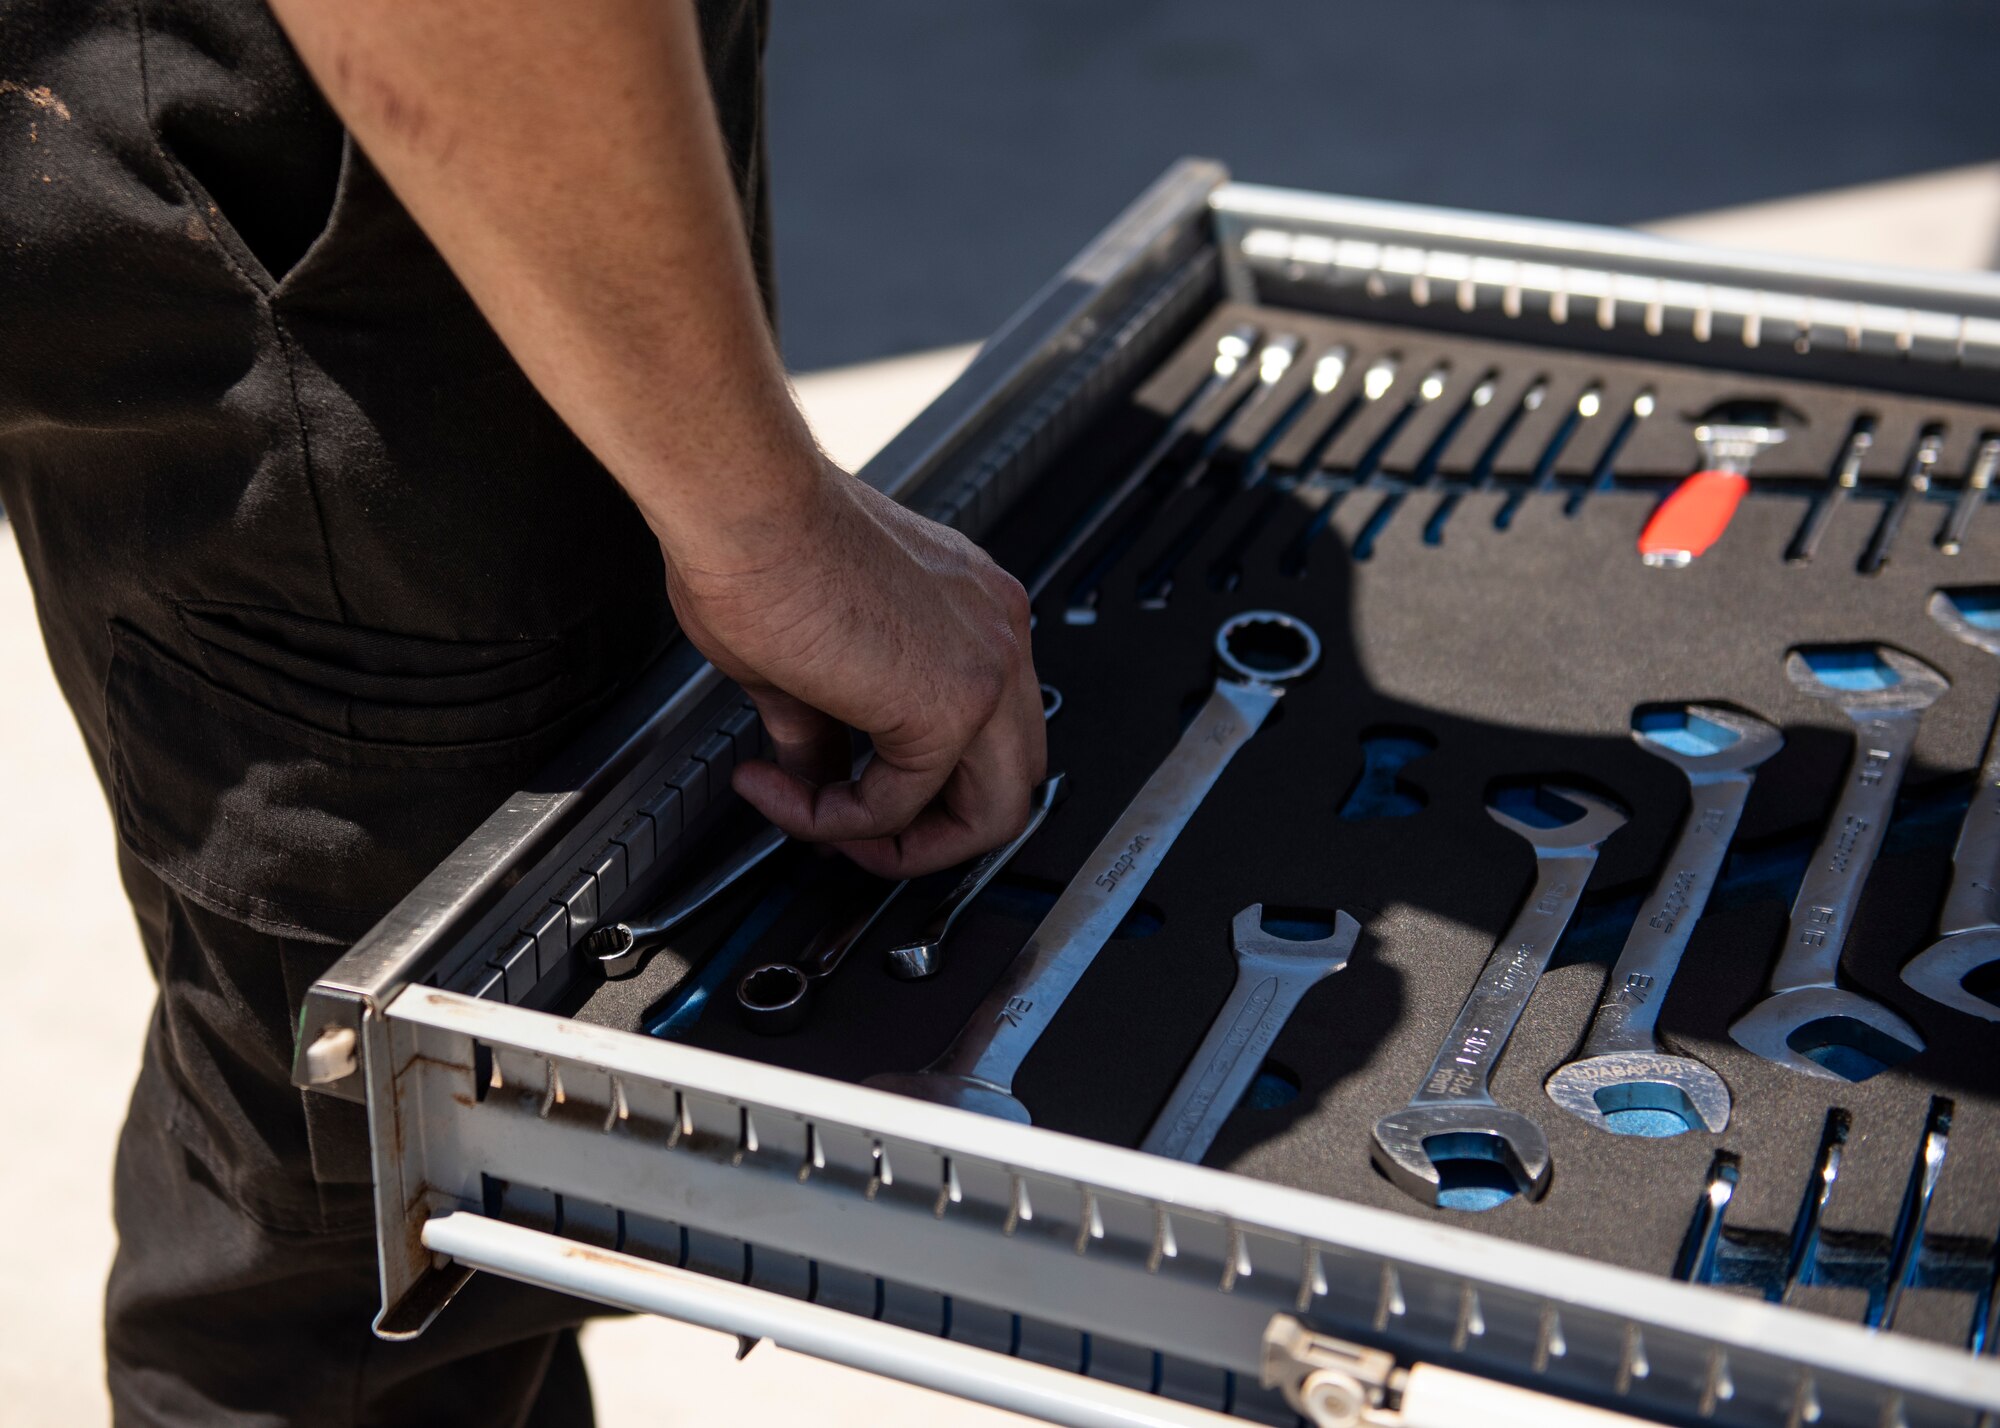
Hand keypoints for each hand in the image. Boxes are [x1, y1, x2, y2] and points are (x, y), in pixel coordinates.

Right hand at [663, 462, 1046, 877]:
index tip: (842, 785)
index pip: (984, 732)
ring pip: (993, 814)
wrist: (742, 503)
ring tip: (820, 829)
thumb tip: (816, 773)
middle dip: (929, 830)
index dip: (920, 784)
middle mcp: (997, 636)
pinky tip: (778, 791)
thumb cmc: (760, 540)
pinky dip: (832, 820)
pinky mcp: (949, 706)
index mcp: (972, 613)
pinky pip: (898, 806)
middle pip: (1011, 781)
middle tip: (849, 834)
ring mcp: (987, 669)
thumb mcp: (806, 655)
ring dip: (900, 845)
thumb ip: (826, 726)